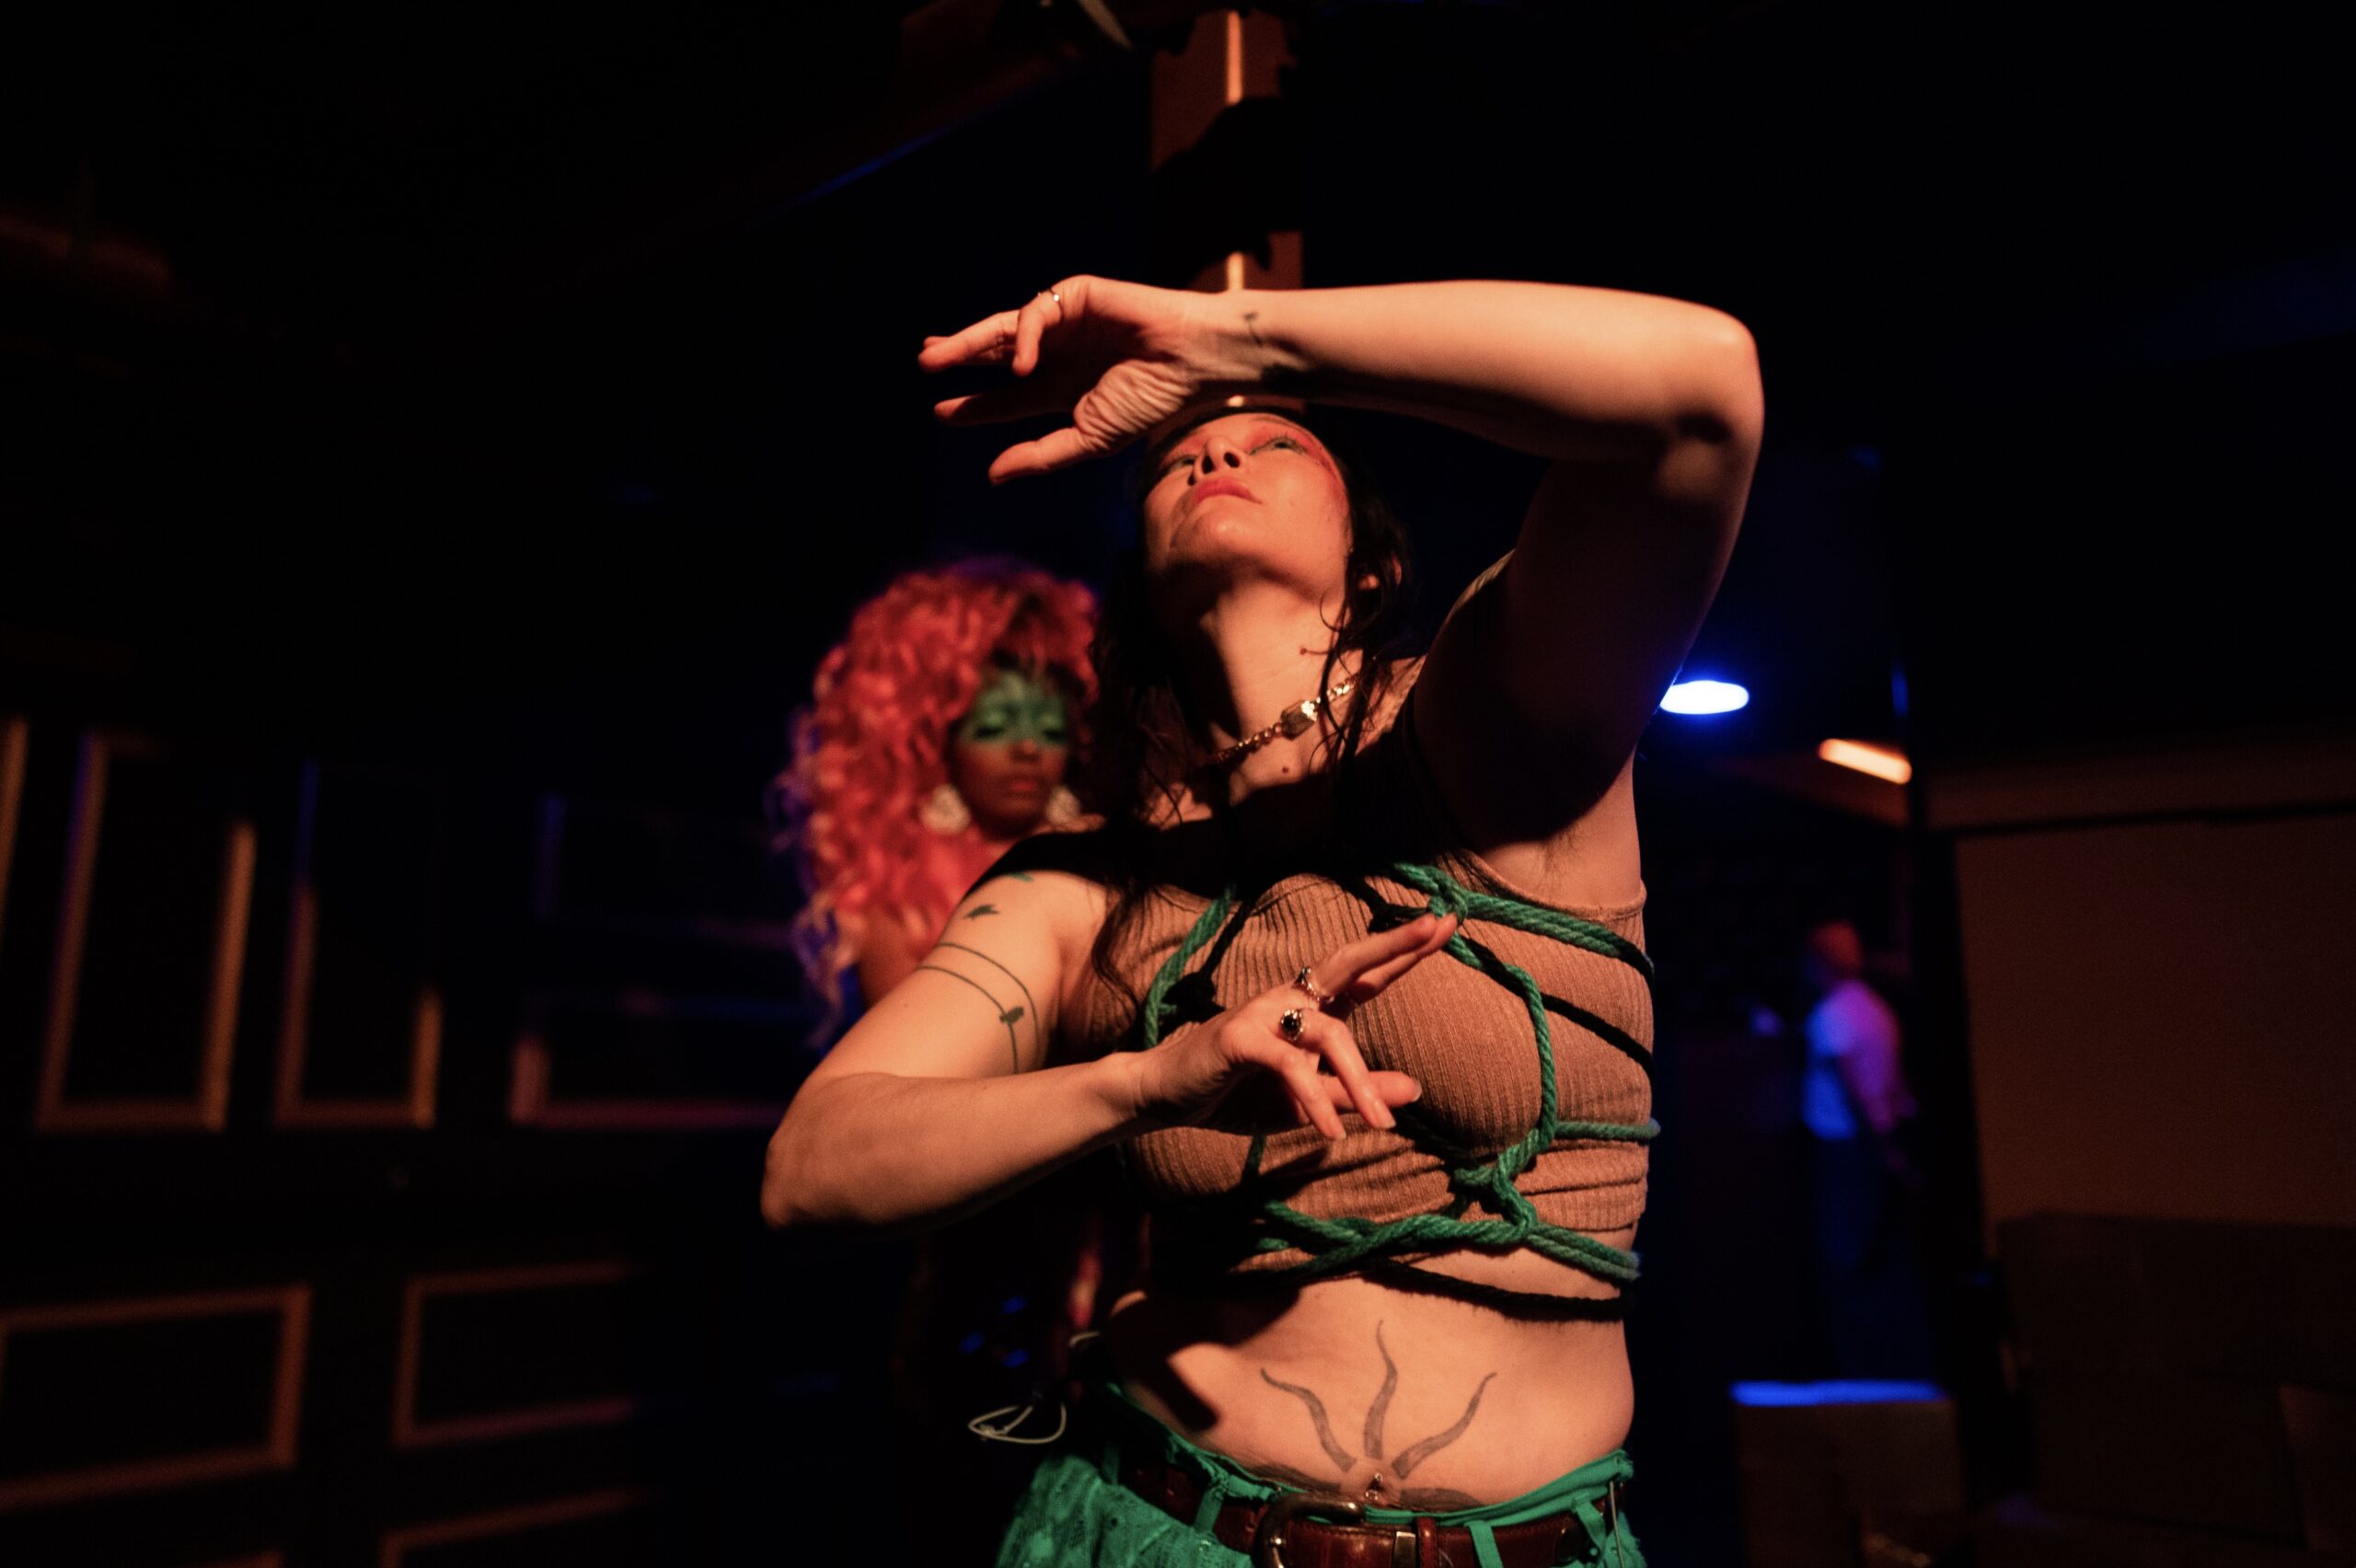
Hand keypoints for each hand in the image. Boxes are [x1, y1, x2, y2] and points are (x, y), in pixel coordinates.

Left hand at [918, 276, 1242, 483]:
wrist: (1188, 361)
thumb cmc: (1149, 400)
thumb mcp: (1087, 438)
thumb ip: (1041, 455)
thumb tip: (991, 475)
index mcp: (1061, 389)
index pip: (1007, 398)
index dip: (973, 405)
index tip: (940, 413)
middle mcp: (1058, 354)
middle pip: (995, 355)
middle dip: (959, 358)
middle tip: (924, 365)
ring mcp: (1064, 323)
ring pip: (1002, 330)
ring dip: (968, 342)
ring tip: (934, 357)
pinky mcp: (1073, 295)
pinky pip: (1033, 315)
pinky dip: (1022, 339)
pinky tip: (1021, 364)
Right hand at [1126, 913, 1458, 1138]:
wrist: (1167, 1098)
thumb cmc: (1238, 1093)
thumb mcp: (1308, 1101)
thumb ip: (1354, 1093)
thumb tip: (1414, 1089)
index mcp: (1311, 1009)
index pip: (1367, 975)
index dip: (1404, 950)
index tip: (1446, 923)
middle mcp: (1290, 1000)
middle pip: (1349, 964)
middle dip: (1393, 944)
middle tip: (1434, 924)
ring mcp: (1263, 1013)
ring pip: (1330, 1034)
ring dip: (1359, 1082)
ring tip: (1381, 1125)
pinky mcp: (1238, 1038)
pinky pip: (1290, 1065)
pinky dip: (1314, 1098)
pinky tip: (1329, 1132)